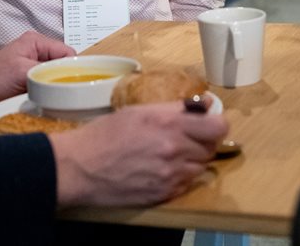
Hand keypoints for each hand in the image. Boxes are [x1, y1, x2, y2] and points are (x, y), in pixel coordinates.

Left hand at [0, 31, 73, 113]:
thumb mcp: (21, 72)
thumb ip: (45, 71)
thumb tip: (68, 78)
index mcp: (37, 42)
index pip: (67, 53)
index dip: (72, 68)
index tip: (74, 84)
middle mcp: (38, 51)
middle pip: (64, 64)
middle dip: (64, 78)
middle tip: (65, 93)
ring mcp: (35, 65)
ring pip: (57, 75)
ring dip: (56, 86)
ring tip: (55, 97)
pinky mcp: (32, 78)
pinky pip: (48, 84)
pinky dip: (49, 92)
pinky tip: (48, 99)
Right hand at [50, 102, 229, 206]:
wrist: (81, 167)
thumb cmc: (106, 133)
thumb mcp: (141, 110)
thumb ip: (176, 108)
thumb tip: (205, 104)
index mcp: (170, 124)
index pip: (219, 127)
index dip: (216, 123)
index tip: (208, 122)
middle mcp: (175, 150)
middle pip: (212, 147)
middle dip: (203, 141)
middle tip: (187, 136)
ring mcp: (170, 176)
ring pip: (201, 167)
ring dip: (193, 160)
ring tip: (170, 153)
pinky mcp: (164, 195)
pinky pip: (186, 184)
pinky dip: (181, 176)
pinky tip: (161, 169)